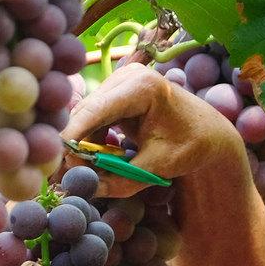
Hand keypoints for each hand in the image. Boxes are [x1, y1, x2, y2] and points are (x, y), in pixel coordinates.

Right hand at [62, 63, 243, 197]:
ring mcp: (120, 81)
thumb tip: (88, 189)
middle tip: (66, 177)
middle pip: (87, 112)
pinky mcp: (116, 91)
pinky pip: (93, 116)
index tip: (56, 160)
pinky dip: (91, 139)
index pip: (96, 110)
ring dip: (82, 143)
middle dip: (75, 144)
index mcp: (143, 87)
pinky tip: (96, 159)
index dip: (72, 135)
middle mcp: (128, 76)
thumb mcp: (158, 167)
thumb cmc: (191, 146)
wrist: (208, 132)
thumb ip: (123, 179)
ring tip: (82, 173)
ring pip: (86, 115)